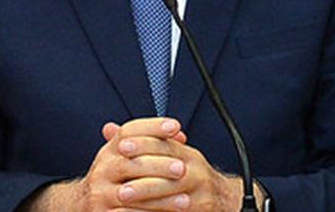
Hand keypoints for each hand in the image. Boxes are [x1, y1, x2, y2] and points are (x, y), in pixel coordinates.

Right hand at [25, 117, 192, 210]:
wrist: (83, 204)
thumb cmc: (114, 178)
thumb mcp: (125, 157)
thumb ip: (151, 145)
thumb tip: (179, 135)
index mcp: (109, 151)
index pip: (129, 131)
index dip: (152, 127)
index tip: (174, 126)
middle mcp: (102, 169)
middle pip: (131, 163)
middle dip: (159, 165)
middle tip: (182, 168)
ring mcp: (100, 194)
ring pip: (132, 193)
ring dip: (161, 198)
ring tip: (185, 200)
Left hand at [103, 119, 243, 210]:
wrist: (225, 201)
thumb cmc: (190, 179)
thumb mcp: (170, 157)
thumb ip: (141, 145)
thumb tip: (108, 130)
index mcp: (187, 154)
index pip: (165, 143)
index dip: (143, 143)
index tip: (122, 145)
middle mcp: (196, 169)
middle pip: (168, 166)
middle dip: (141, 171)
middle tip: (119, 173)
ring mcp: (201, 190)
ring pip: (172, 191)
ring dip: (146, 194)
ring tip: (123, 197)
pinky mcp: (203, 208)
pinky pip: (178, 209)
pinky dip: (157, 211)